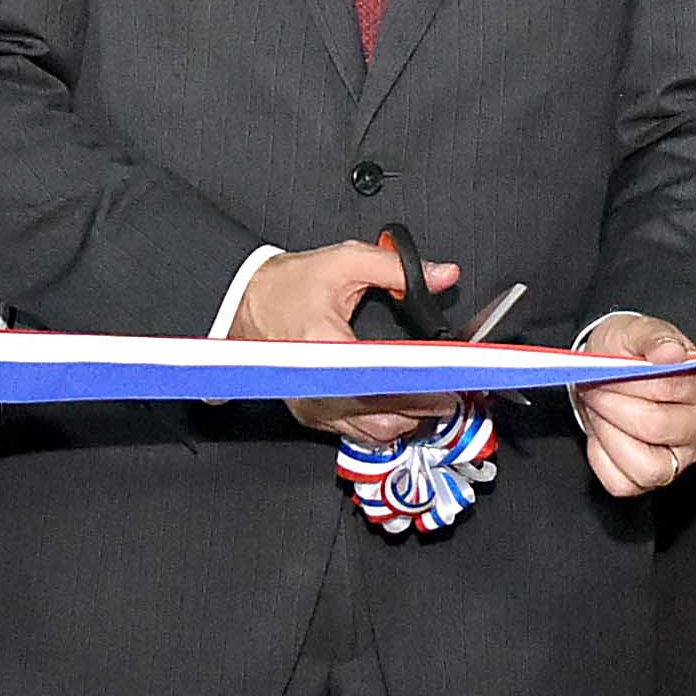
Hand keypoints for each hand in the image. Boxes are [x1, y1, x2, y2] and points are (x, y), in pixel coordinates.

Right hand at [236, 237, 458, 441]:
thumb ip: (397, 268)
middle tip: (450, 391)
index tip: (453, 388)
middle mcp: (318, 387)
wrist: (243, 302)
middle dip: (424, 407)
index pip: (387, 383)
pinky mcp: (311, 415)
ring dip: (406, 420)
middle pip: (387, 417)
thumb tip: (442, 275)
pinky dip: (382, 424)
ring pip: (375, 434)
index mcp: (326, 348)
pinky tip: (398, 405)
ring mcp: (313, 406)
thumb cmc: (286, 285)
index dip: (425, 390)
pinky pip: (357, 433)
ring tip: (427, 398)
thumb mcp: (344, 261)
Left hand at [569, 311, 695, 496]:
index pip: (668, 388)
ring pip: (647, 468)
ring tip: (600, 413)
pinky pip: (624, 484)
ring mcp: (682, 458)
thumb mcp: (636, 330)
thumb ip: (654, 337)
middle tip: (597, 389)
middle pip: (657, 427)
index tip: (605, 371)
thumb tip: (671, 353)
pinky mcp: (653, 479)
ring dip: (611, 437)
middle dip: (615, 407)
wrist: (609, 369)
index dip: (628, 381)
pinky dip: (603, 460)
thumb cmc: (628, 352)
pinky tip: (603, 435)